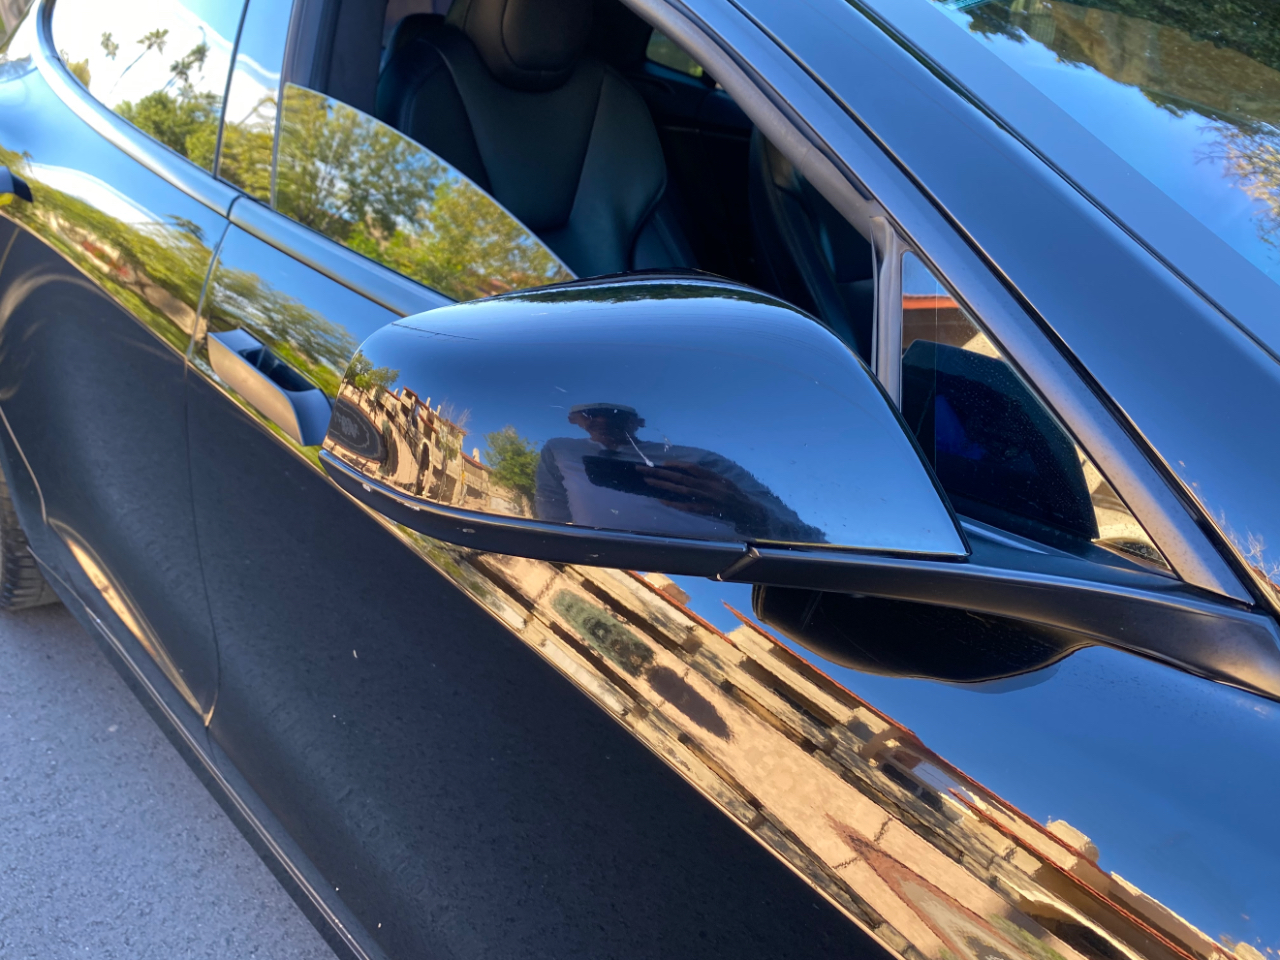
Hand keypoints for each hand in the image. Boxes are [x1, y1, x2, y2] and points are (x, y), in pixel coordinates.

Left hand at [636, 461, 765, 531]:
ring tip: (647, 481)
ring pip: (681, 490)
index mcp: (713, 476)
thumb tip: (687, 470)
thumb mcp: (723, 480)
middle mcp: (709, 485)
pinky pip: (687, 507)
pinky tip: (661, 500)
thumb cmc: (734, 494)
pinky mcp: (706, 510)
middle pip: (681, 477)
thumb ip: (706, 476)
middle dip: (660, 473)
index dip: (676, 464)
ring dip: (663, 485)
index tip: (661, 463)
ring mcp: (707, 498)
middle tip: (642, 470)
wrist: (747, 510)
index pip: (692, 467)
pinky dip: (674, 504)